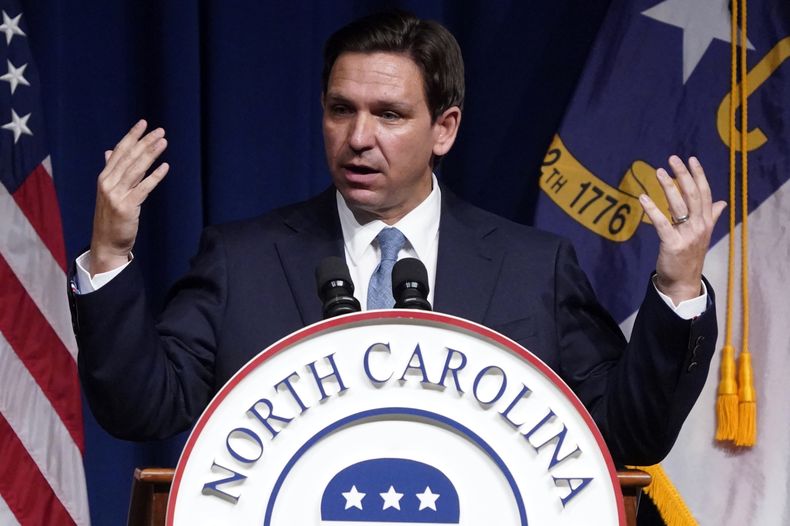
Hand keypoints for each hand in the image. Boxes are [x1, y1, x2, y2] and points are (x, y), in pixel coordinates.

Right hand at [89, 120, 169, 274]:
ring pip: (136, 169)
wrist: (106, 242)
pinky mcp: (127, 207)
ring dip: (151, 154)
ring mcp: (116, 195)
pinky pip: (143, 188)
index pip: (119, 151)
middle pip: (129, 157)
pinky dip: (155, 176)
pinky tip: (165, 167)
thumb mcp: (109, 191)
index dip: (131, 136)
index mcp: (104, 177)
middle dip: (145, 142)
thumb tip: (109, 152)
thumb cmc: (111, 216)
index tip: (143, 123)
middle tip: (160, 130)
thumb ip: (111, 171)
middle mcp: (108, 183)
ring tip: (163, 142)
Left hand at [639, 156, 725, 304]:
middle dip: (683, 175)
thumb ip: (711, 216)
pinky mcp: (673, 244)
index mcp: (706, 221)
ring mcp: (687, 235)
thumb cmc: (690, 256)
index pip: (704, 193)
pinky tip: (643, 198)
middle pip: (693, 195)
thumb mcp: (703, 235)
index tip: (691, 159)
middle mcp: (700, 226)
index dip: (698, 175)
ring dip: (668, 187)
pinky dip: (652, 209)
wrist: (683, 281)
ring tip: (659, 171)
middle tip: (672, 159)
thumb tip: (721, 202)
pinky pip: (662, 223)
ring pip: (678, 206)